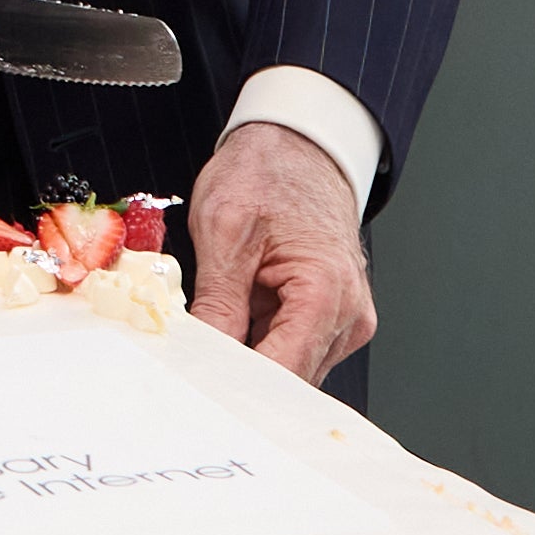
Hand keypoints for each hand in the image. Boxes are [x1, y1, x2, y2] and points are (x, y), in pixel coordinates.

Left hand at [185, 121, 373, 382]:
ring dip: (249, 357)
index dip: (235, 385)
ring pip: (288, 369)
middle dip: (238, 374)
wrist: (301, 146)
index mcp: (326, 291)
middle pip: (288, 379)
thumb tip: (199, 356)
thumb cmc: (269, 173)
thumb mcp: (225, 230)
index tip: (192, 388)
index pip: (282, 373)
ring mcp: (344, 320)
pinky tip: (236, 320)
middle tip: (187, 364)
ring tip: (213, 328)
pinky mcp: (332, 319)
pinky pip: (292, 350)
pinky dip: (259, 343)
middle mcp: (347, 315)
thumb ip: (216, 302)